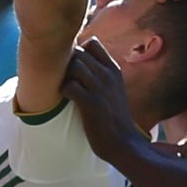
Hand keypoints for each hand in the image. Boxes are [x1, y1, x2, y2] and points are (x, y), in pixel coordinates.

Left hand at [61, 37, 140, 154]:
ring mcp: (100, 88)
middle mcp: (108, 75)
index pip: (92, 43)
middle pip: (79, 51)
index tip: (73, 66)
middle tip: (66, 79)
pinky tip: (67, 99)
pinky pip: (69, 86)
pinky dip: (64, 91)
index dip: (78, 50)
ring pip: (74, 65)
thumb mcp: (113, 89)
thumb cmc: (113, 117)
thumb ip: (101, 74)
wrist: (123, 143)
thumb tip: (81, 60)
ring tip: (66, 88)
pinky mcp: (91, 104)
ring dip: (65, 75)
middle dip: (67, 63)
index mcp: (113, 70)